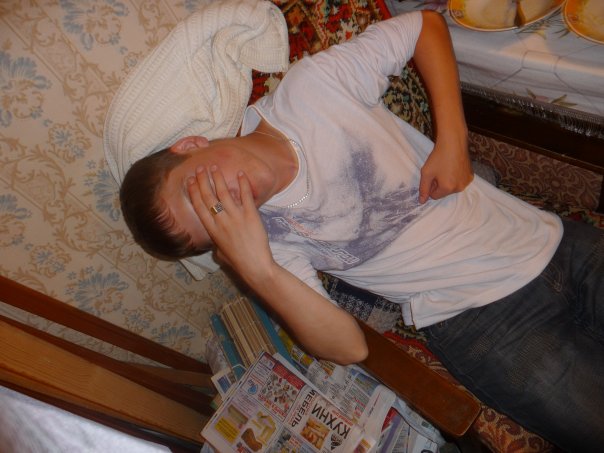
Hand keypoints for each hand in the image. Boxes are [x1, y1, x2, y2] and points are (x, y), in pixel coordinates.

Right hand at [187, 165, 274, 281]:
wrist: (254, 266)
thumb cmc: (237, 261)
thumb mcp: (219, 252)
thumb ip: (215, 240)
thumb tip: (215, 235)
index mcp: (212, 230)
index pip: (199, 207)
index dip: (193, 192)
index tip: (190, 181)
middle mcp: (221, 221)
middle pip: (208, 197)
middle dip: (202, 180)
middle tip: (200, 168)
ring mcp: (236, 217)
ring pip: (224, 193)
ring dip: (218, 178)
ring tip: (214, 167)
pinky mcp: (251, 215)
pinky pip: (245, 196)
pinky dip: (243, 184)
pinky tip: (241, 173)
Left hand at [418, 136, 472, 203]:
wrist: (453, 142)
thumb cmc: (438, 157)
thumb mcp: (426, 173)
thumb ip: (423, 189)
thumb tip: (421, 201)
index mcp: (448, 188)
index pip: (434, 196)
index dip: (430, 186)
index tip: (432, 175)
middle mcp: (459, 188)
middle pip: (444, 192)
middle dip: (439, 184)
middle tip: (439, 170)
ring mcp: (466, 182)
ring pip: (452, 187)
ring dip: (448, 181)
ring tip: (447, 168)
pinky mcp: (471, 176)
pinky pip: (460, 181)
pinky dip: (456, 177)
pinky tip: (454, 166)